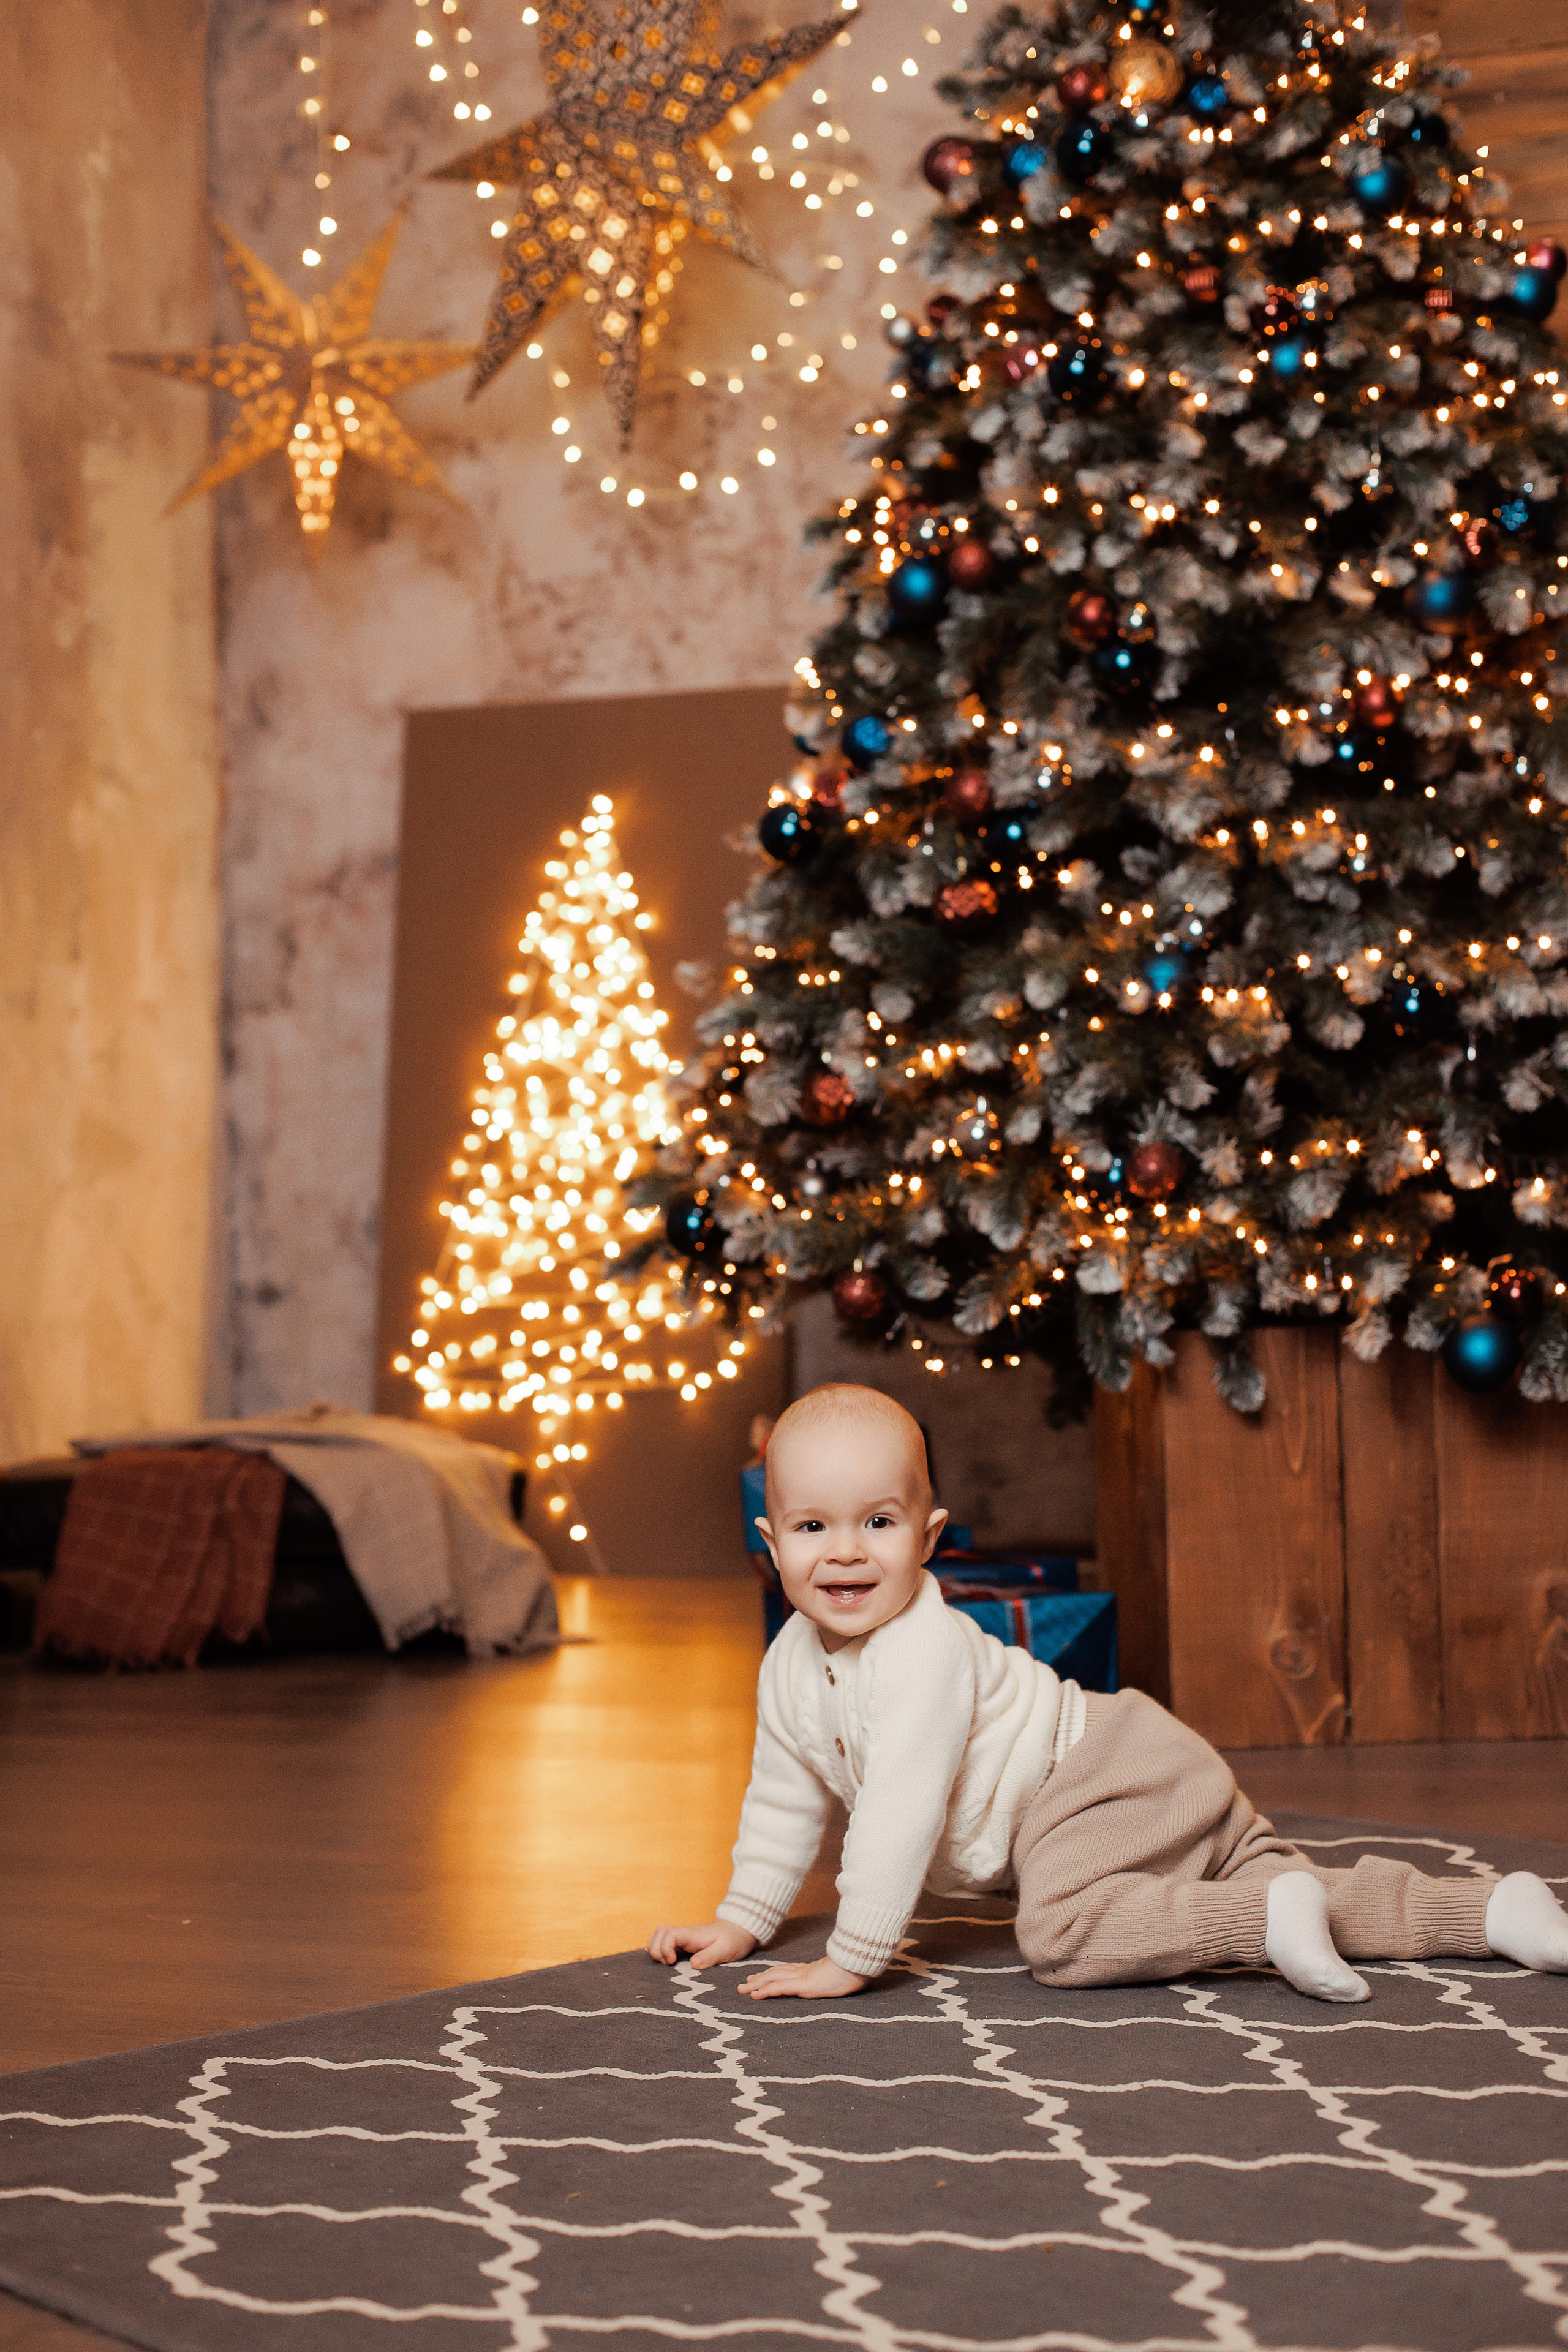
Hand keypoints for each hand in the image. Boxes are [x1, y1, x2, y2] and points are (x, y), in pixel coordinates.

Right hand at [646, 1919, 756, 1969]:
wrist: (740, 1929)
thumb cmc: (734, 1939)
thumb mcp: (726, 1950)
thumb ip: (710, 1957)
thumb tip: (693, 1964)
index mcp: (694, 1935)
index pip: (670, 1933)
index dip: (665, 1947)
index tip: (672, 1962)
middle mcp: (687, 1934)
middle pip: (660, 1931)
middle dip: (657, 1948)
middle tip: (668, 1964)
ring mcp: (685, 1937)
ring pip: (661, 1934)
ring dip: (657, 1948)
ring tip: (666, 1963)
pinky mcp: (686, 1942)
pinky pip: (667, 1941)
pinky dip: (661, 1948)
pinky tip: (662, 1960)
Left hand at [738, 1957, 867, 2001]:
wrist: (861, 1965)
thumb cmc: (856, 1971)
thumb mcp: (842, 1977)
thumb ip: (834, 1979)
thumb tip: (836, 1981)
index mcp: (811, 1971)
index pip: (786, 1972)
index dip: (771, 1975)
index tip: (759, 1978)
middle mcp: (803, 1972)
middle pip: (776, 1974)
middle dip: (759, 1979)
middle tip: (744, 1984)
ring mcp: (803, 1977)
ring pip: (773, 1979)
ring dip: (756, 1985)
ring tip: (742, 1990)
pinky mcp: (804, 1984)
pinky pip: (780, 1988)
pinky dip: (765, 1990)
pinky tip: (755, 1994)